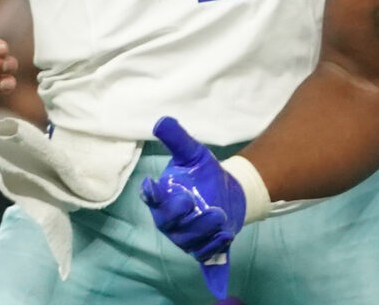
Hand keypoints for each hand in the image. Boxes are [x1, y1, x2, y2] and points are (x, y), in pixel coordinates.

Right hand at [140, 116, 246, 298]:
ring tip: (222, 218)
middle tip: (198, 203)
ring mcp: (186, 238)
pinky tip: (225, 245)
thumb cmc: (203, 172)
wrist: (228, 191)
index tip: (152, 184)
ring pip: (191, 242)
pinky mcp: (204, 249)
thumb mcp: (193, 152)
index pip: (151, 197)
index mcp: (162, 198)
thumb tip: (161, 121)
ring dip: (205, 233)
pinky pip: (206, 257)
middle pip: (171, 224)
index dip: (150, 193)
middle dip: (184, 216)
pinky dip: (214, 256)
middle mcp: (170, 221)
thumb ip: (177, 138)